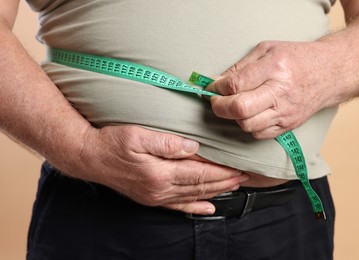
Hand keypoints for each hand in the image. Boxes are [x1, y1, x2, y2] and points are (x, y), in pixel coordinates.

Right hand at [73, 125, 246, 214]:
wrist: (90, 157)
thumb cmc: (113, 142)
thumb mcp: (138, 135)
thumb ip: (168, 142)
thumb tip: (194, 147)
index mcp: (160, 173)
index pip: (199, 173)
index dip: (221, 171)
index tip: (238, 167)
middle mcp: (160, 189)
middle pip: (200, 187)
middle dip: (225, 182)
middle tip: (244, 176)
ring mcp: (156, 196)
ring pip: (193, 197)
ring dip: (216, 192)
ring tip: (234, 187)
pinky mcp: (151, 198)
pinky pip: (179, 206)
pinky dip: (196, 208)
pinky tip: (209, 208)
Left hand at [206, 41, 333, 138]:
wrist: (330, 73)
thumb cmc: (296, 58)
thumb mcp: (266, 50)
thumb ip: (239, 67)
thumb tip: (215, 82)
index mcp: (275, 67)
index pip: (236, 84)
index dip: (217, 88)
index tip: (212, 88)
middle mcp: (281, 92)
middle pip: (240, 109)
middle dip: (220, 107)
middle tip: (216, 101)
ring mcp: (286, 111)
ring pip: (247, 125)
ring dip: (234, 118)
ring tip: (234, 106)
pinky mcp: (288, 125)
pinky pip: (259, 134)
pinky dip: (248, 126)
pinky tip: (249, 114)